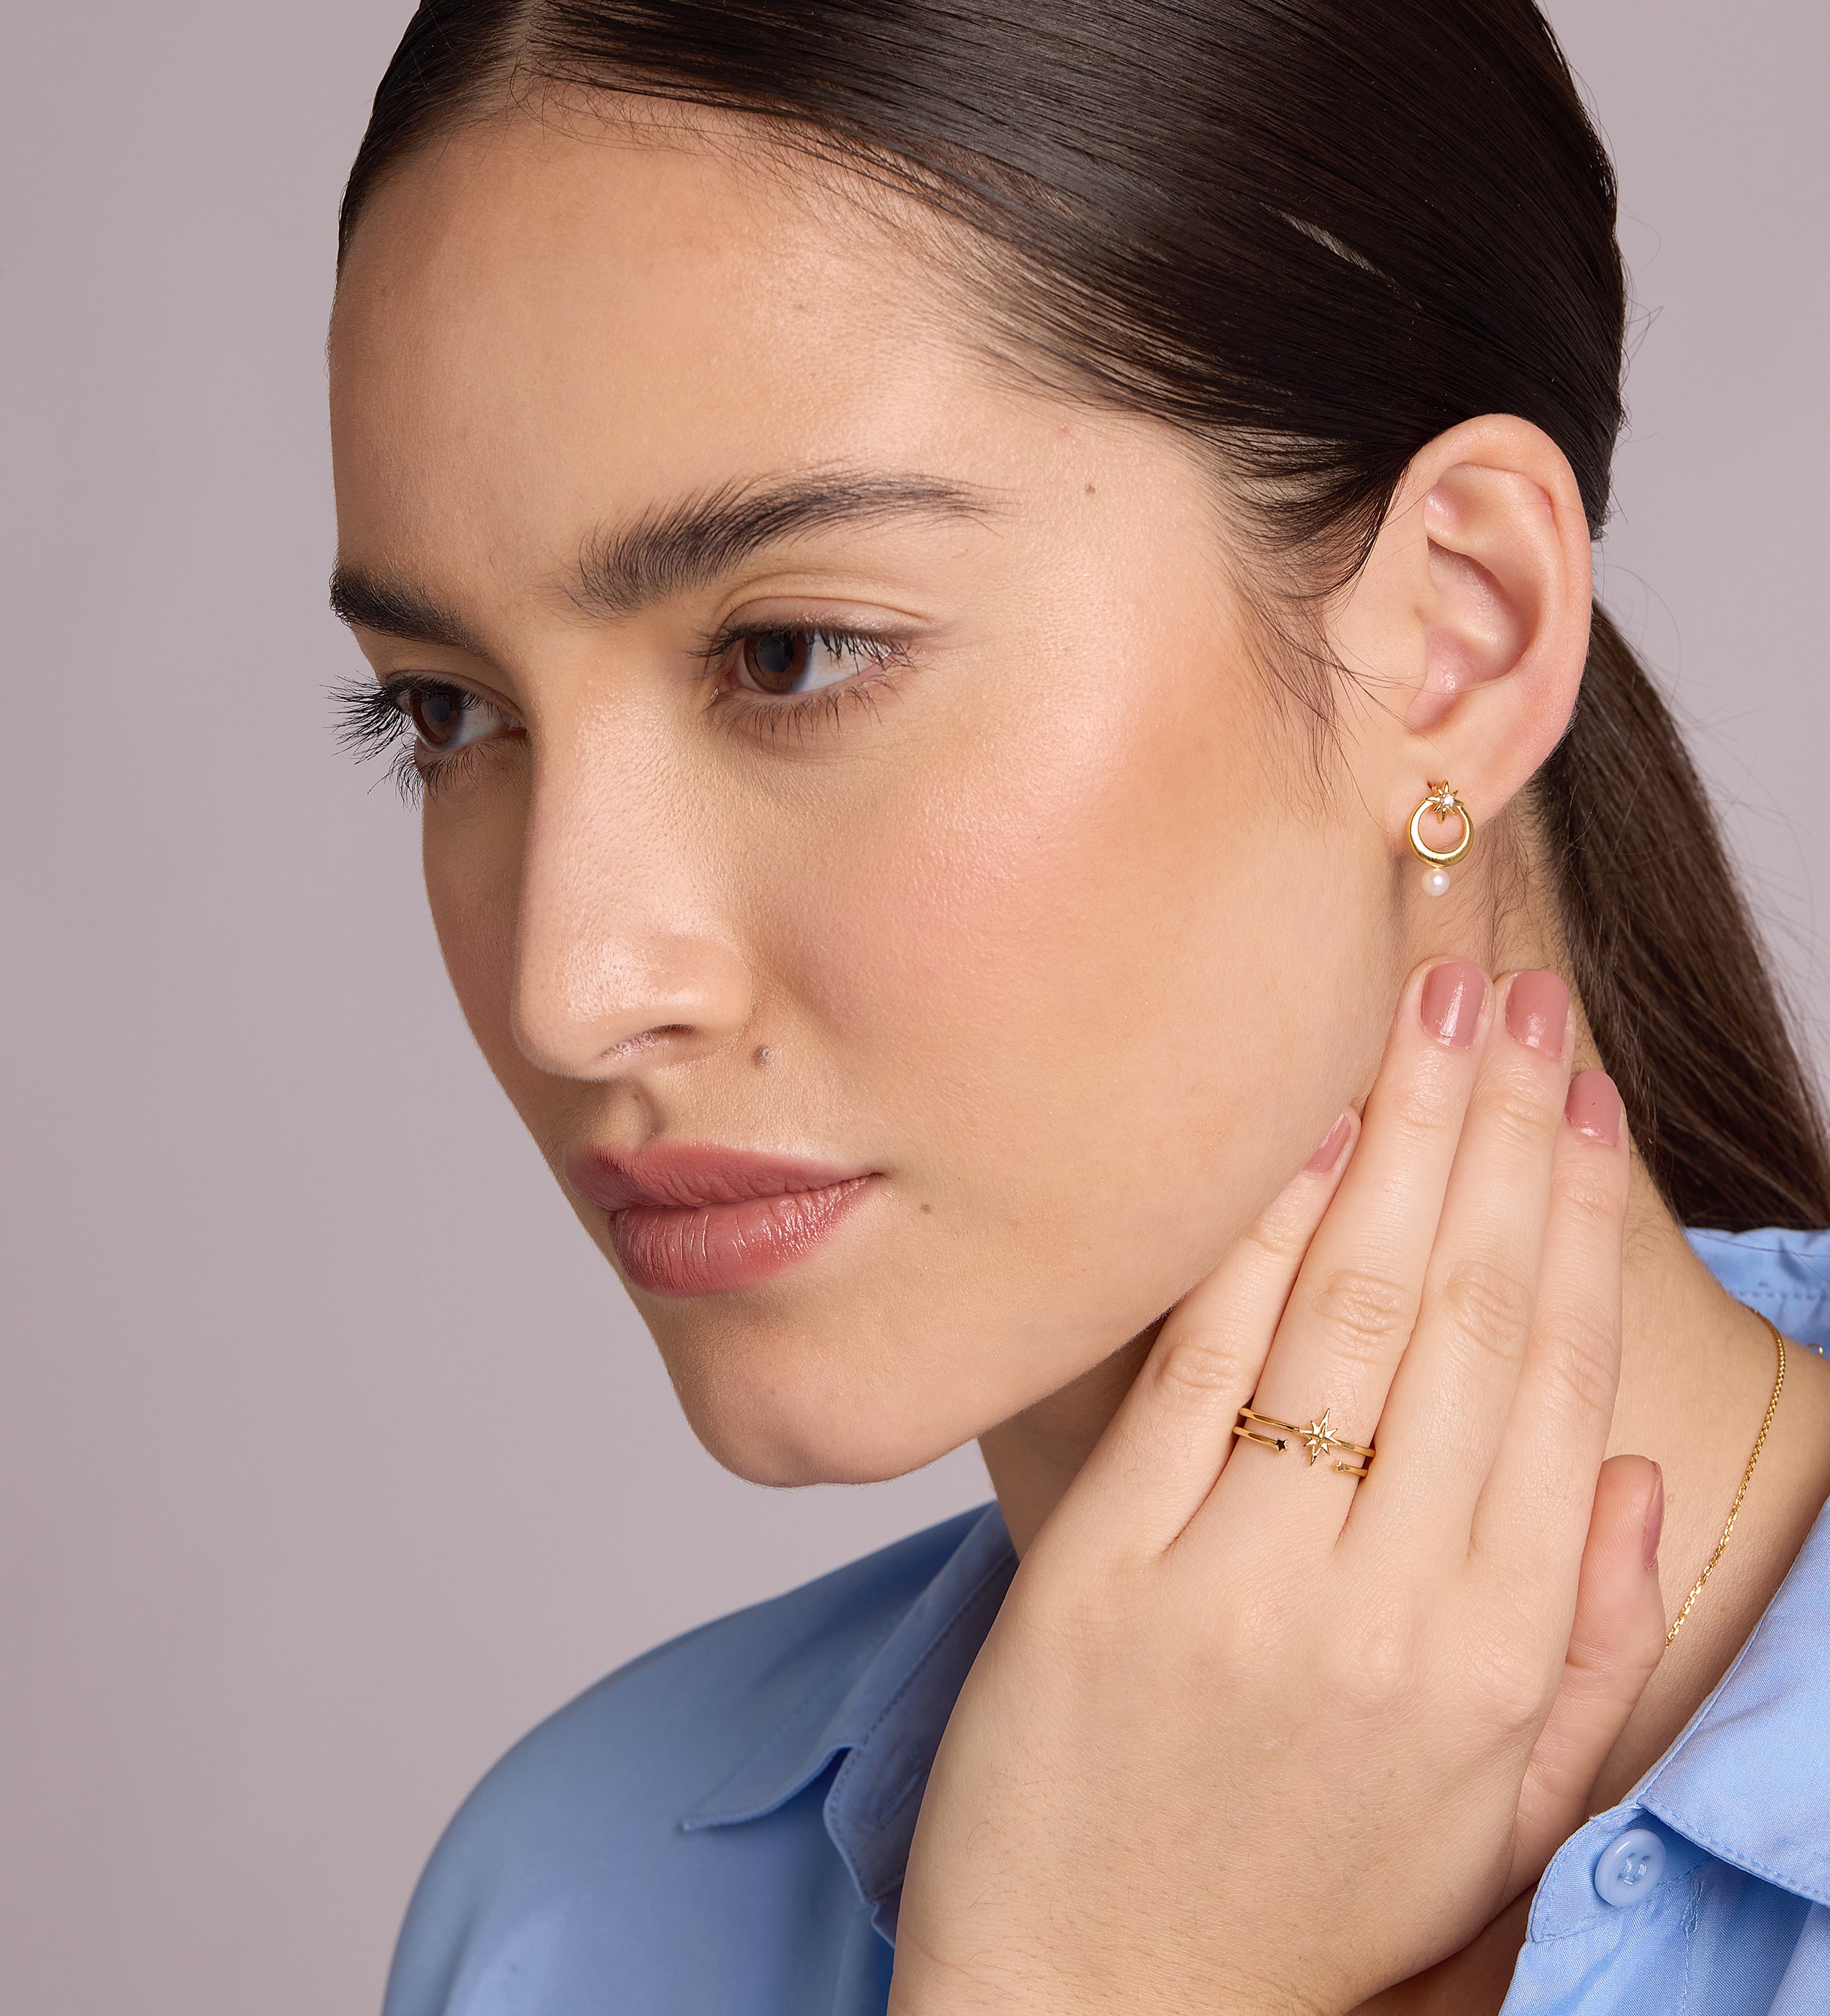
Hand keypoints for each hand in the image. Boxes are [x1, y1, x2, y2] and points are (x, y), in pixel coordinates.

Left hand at [889, 962, 1666, 2015]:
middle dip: (1488, 1129)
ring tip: (1418, 1011)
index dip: (1565, 1209)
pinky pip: (1196, 1367)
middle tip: (1501, 991)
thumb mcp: (1496, 1821)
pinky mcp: (1103, 1571)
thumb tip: (1625, 1471)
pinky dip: (1249, 1236)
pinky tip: (1286, 1132)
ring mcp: (1237, 1580)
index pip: (1551, 1374)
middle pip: (1460, 1313)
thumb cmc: (1306, 1915)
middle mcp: (1385, 1605)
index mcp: (1497, 1656)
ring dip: (1391, 1142)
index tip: (1571, 1088)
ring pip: (1342, 1312)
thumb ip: (1586, 1649)